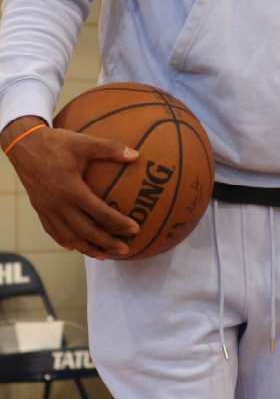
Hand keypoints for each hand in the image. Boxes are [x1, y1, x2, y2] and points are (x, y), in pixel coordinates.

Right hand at [2, 115, 140, 258]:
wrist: (23, 145)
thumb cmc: (57, 142)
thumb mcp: (85, 142)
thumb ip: (111, 149)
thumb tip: (136, 154)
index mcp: (72, 189)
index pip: (99, 212)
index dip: (118, 223)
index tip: (135, 230)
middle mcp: (59, 204)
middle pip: (85, 231)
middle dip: (106, 243)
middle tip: (124, 250)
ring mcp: (47, 208)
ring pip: (68, 236)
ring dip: (87, 248)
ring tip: (104, 256)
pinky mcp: (39, 208)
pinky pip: (52, 230)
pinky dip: (65, 241)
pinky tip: (75, 247)